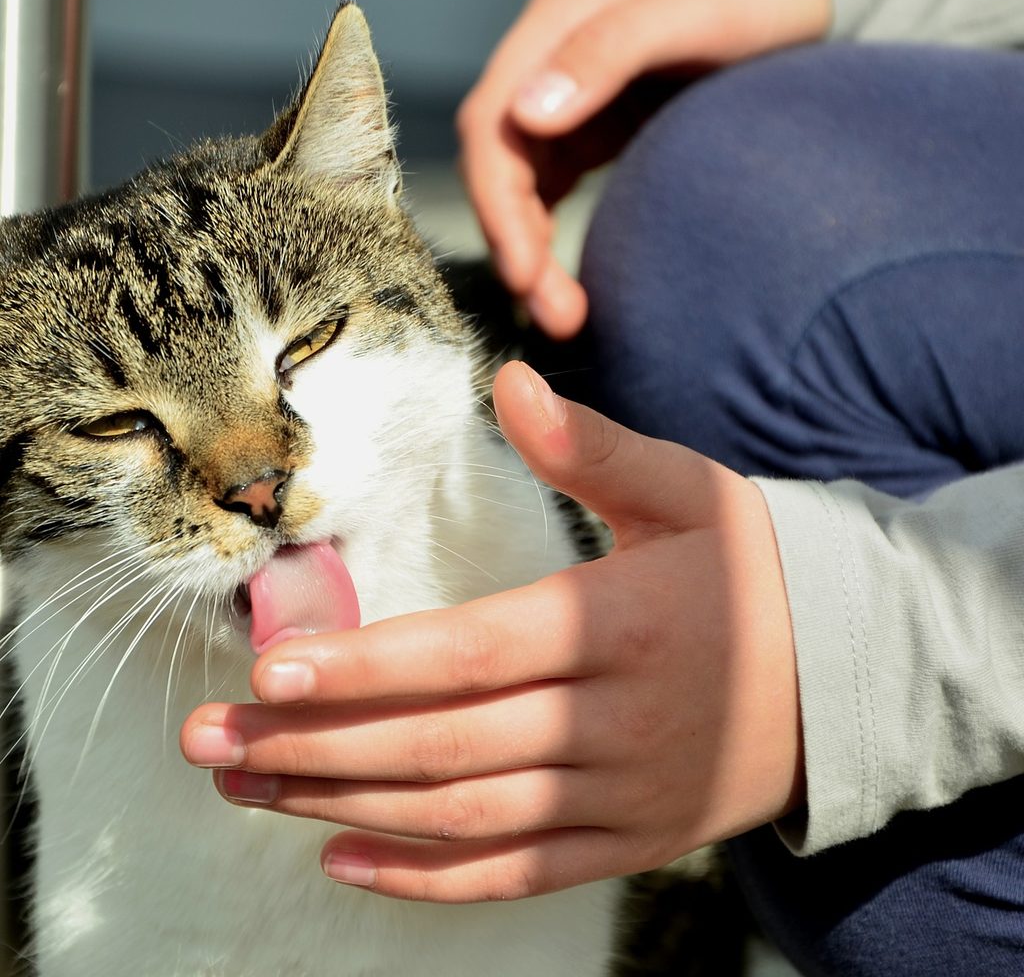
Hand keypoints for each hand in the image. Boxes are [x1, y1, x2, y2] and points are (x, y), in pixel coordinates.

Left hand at [181, 362, 802, 902]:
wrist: (842, 672)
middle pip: (442, 746)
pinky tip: (341, 859)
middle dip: (316, 742)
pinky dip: (425, 876)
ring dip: (344, 804)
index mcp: (623, 626)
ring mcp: (621, 796)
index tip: (270, 666)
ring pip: (461, 816)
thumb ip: (592, 446)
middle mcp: (616, 723)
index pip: (471, 654)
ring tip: (250, 786)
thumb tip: (511, 378)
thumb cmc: (750, 567)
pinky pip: (514, 873)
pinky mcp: (627, 841)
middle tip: (213, 736)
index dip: (367, 665)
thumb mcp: (687, 491)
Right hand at [457, 0, 831, 337]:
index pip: (493, 122)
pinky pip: (549, 189)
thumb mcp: (699, 7)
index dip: (498, 204)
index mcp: (560, 19)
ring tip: (564, 313)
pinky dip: (548, 235)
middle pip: (501, 163)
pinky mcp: (591, 125)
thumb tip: (528, 115)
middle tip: (554, 315)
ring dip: (529, 250)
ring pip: (520, 184)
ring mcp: (569, 94)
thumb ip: (609, 50)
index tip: (523, 273)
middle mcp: (550, 57)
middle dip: (514, 243)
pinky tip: (566, 276)